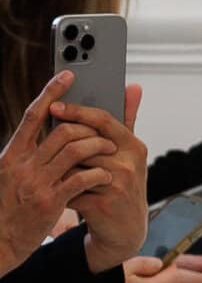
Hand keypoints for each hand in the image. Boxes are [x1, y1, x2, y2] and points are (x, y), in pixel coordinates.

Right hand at [0, 72, 115, 276]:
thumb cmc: (8, 207)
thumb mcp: (9, 175)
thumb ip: (26, 153)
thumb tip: (43, 128)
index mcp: (11, 154)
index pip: (33, 115)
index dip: (51, 93)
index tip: (68, 75)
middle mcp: (22, 164)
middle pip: (61, 131)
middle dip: (87, 126)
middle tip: (103, 131)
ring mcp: (37, 182)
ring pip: (75, 150)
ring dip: (98, 146)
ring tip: (110, 150)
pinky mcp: (51, 202)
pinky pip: (82, 178)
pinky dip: (98, 174)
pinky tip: (105, 176)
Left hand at [54, 84, 149, 270]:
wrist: (127, 228)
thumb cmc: (122, 184)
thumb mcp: (129, 152)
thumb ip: (128, 118)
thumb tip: (133, 86)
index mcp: (134, 147)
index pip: (103, 120)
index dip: (77, 111)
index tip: (54, 106)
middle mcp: (129, 164)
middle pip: (84, 141)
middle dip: (64, 143)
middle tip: (48, 142)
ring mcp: (117, 185)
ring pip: (75, 165)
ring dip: (60, 166)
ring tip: (55, 169)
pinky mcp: (103, 205)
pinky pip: (70, 188)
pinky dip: (60, 187)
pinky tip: (58, 188)